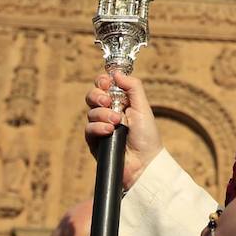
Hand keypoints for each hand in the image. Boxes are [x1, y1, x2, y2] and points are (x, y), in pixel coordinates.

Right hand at [85, 71, 162, 190]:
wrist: (144, 163)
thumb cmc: (147, 136)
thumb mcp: (143, 107)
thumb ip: (132, 87)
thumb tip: (116, 73)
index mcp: (121, 102)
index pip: (104, 85)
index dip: (102, 82)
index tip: (107, 83)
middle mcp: (108, 112)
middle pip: (92, 96)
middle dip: (98, 95)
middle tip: (108, 101)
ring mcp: (101, 127)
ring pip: (90, 112)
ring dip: (102, 114)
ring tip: (116, 122)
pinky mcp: (95, 142)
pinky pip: (88, 129)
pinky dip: (98, 127)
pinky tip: (109, 131)